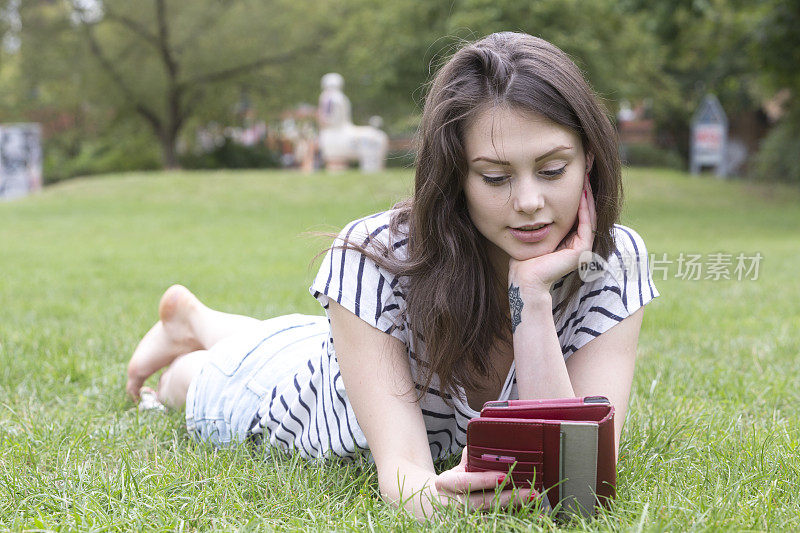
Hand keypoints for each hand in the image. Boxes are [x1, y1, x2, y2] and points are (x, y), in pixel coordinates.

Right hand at [433, 447, 538, 511]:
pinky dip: (512, 516)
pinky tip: (529, 512)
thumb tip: (488, 441)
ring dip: (514, 508)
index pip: (464, 482)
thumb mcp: (456, 468)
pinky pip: (494, 521)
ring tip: (533, 501)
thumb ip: (470, 457)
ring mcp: (461, 517)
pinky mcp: (473, 524)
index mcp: (444, 484)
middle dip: (508, 498)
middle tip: (531, 493)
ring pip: (490, 515)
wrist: (436, 503)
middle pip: (482, 503)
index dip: (484, 480)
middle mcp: (451, 503)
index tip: (505, 477)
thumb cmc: (452, 482)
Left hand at [509, 174, 596, 293]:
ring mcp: (583, 249)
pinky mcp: (582, 251)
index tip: (575, 178)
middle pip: (586, 214)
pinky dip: (584, 209)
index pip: (577, 215)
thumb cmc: (524, 258)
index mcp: (570, 243)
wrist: (524, 277)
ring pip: (589, 217)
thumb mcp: (536, 233)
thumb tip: (536, 205)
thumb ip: (542, 222)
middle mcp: (579, 245)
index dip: (578, 196)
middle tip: (585, 173)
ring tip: (586, 179)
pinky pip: (586, 224)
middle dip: (585, 193)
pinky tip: (581, 194)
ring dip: (587, 198)